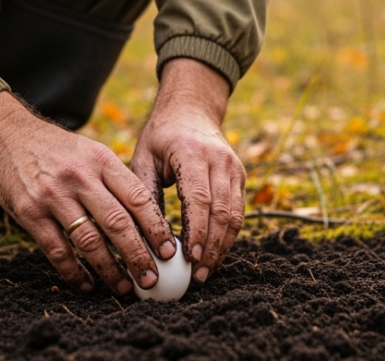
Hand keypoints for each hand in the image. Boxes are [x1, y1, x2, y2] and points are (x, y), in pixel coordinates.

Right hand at [0, 92, 176, 294]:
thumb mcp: (91, 151)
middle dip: (138, 255)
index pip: (138, 198)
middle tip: (152, 278)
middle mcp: (80, 177)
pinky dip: (73, 271)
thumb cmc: (57, 149)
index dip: (156, 227)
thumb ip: (115, 180)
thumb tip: (148, 220)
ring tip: (125, 287)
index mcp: (101, 160)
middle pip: (117, 223)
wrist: (5, 136)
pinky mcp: (30, 213)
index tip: (170, 250)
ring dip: (110, 269)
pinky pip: (57, 250)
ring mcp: (53, 196)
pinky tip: (86, 284)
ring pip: (89, 240)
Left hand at [130, 58, 244, 283]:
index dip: (197, 231)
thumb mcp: (144, 158)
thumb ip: (146, 195)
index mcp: (192, 152)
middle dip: (211, 247)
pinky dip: (228, 235)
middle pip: (222, 211)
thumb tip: (144, 238)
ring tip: (206, 271)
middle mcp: (219, 159)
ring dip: (222, 246)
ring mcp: (234, 167)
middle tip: (198, 275)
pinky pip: (239, 210)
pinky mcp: (240, 175)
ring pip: (235, 214)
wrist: (190, 109)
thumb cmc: (160, 136)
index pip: (200, 198)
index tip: (189, 258)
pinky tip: (215, 253)